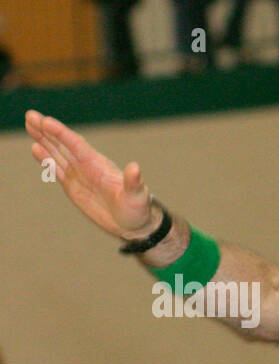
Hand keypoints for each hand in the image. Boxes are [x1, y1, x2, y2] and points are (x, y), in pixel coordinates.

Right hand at [26, 110, 159, 239]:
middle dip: (46, 130)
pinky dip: (46, 159)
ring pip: (57, 153)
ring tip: (29, 123)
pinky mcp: (73, 186)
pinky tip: (36, 148)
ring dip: (43, 139)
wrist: (135, 224)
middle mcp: (87, 166)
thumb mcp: (138, 196)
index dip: (62, 133)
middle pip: (63, 144)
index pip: (77, 145)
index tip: (46, 121)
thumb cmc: (138, 209)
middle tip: (29, 114)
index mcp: (99, 166)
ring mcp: (79, 175)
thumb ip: (133, 183)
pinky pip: (57, 169)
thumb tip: (134, 168)